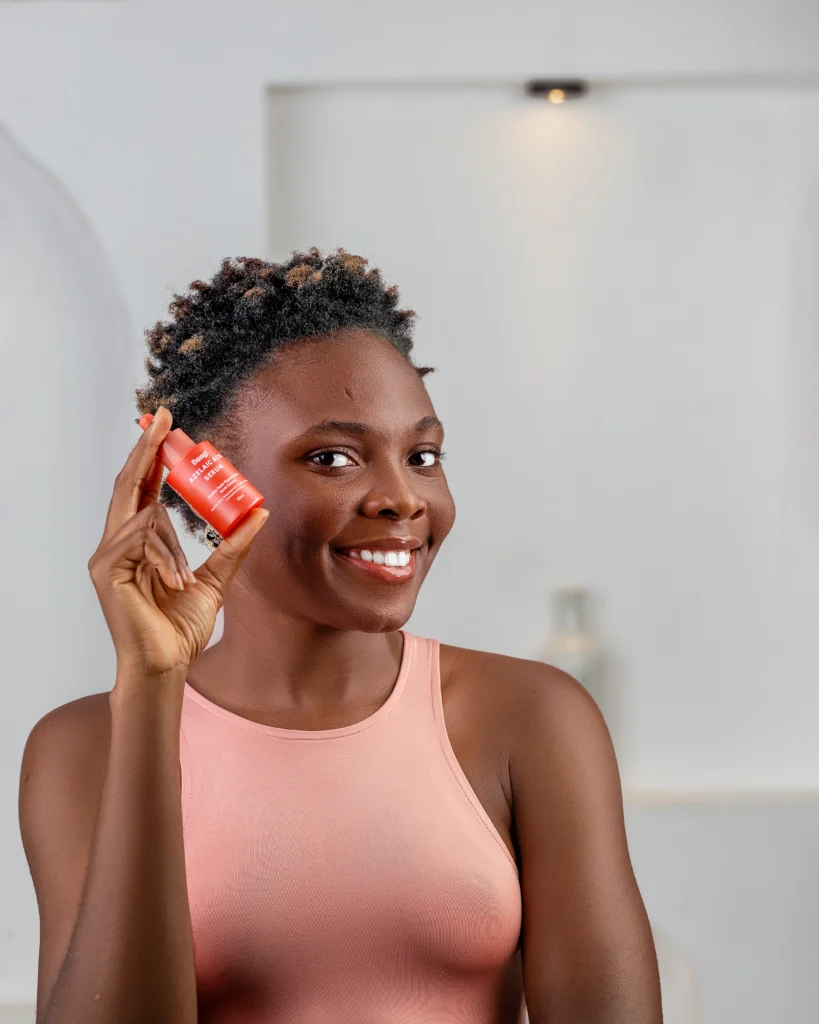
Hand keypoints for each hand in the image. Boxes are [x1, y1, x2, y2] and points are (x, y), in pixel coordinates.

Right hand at [88, 406, 268, 688]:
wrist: (167, 667)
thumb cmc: (181, 628)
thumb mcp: (216, 578)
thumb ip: (233, 545)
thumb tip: (259, 512)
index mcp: (137, 542)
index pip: (142, 490)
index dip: (150, 457)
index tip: (164, 427)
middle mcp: (116, 544)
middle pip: (128, 485)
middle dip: (145, 449)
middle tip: (161, 419)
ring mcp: (107, 556)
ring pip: (144, 516)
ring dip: (171, 546)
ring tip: (182, 581)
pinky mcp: (106, 570)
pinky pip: (139, 538)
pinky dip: (163, 556)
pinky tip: (172, 581)